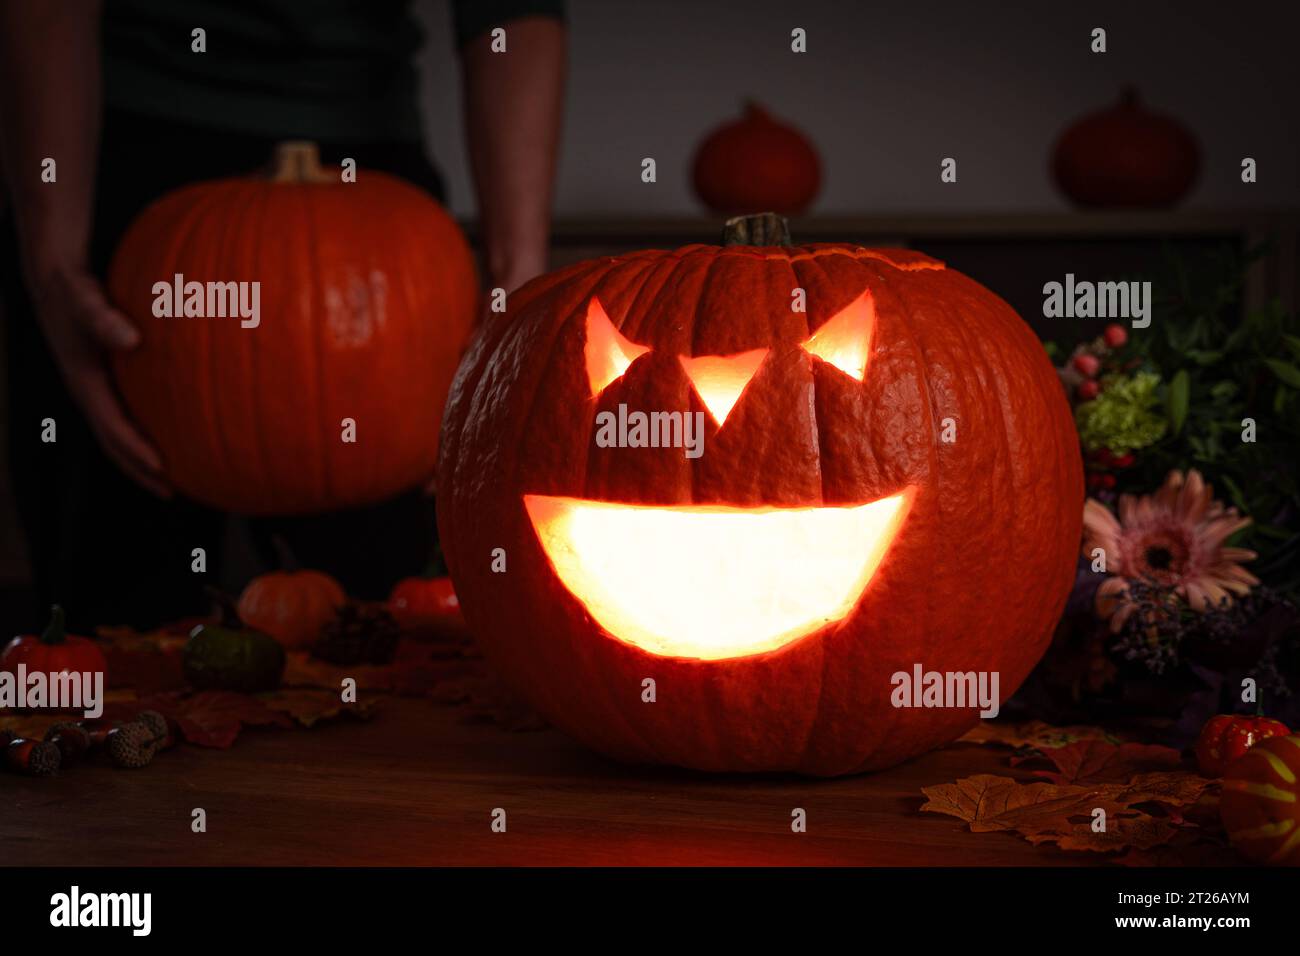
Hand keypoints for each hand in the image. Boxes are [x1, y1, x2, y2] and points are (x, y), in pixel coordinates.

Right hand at [29, 260, 170, 496]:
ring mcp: (96, 391)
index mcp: (84, 384)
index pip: (112, 427)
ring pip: (118, 434)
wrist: (55, 282)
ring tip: (177, 478)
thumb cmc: (74, 292)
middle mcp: (89, 393)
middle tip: (173, 492)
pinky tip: (178, 435)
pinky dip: (147, 432)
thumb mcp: (84, 301)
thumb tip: (132, 340)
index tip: (163, 468)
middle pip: (113, 443)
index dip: (136, 450)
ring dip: (142, 459)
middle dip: (140, 470)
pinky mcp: (105, 383)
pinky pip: (126, 416)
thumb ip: (103, 318)